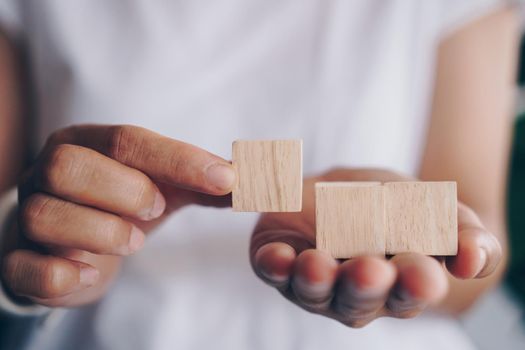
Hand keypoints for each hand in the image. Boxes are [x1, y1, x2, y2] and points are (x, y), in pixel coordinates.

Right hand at [1, 125, 235, 306]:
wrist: (73, 241)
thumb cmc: (122, 205)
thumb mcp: (164, 185)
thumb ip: (205, 181)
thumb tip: (252, 176)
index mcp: (86, 144)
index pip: (127, 140)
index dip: (178, 159)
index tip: (225, 179)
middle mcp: (48, 172)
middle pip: (69, 166)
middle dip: (124, 190)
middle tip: (156, 210)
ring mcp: (28, 215)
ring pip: (45, 214)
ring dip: (101, 231)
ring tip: (133, 242)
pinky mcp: (19, 260)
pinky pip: (23, 266)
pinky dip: (60, 274)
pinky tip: (90, 273)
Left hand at [250, 168, 501, 326]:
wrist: (348, 189)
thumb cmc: (397, 206)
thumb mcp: (436, 210)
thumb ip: (463, 234)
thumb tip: (473, 261)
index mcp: (400, 283)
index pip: (411, 291)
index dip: (416, 283)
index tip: (422, 271)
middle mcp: (356, 292)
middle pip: (360, 298)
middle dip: (364, 285)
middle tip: (371, 270)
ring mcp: (315, 282)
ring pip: (314, 290)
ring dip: (315, 279)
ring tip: (317, 263)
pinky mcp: (279, 263)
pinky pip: (273, 269)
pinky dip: (273, 264)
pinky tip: (276, 255)